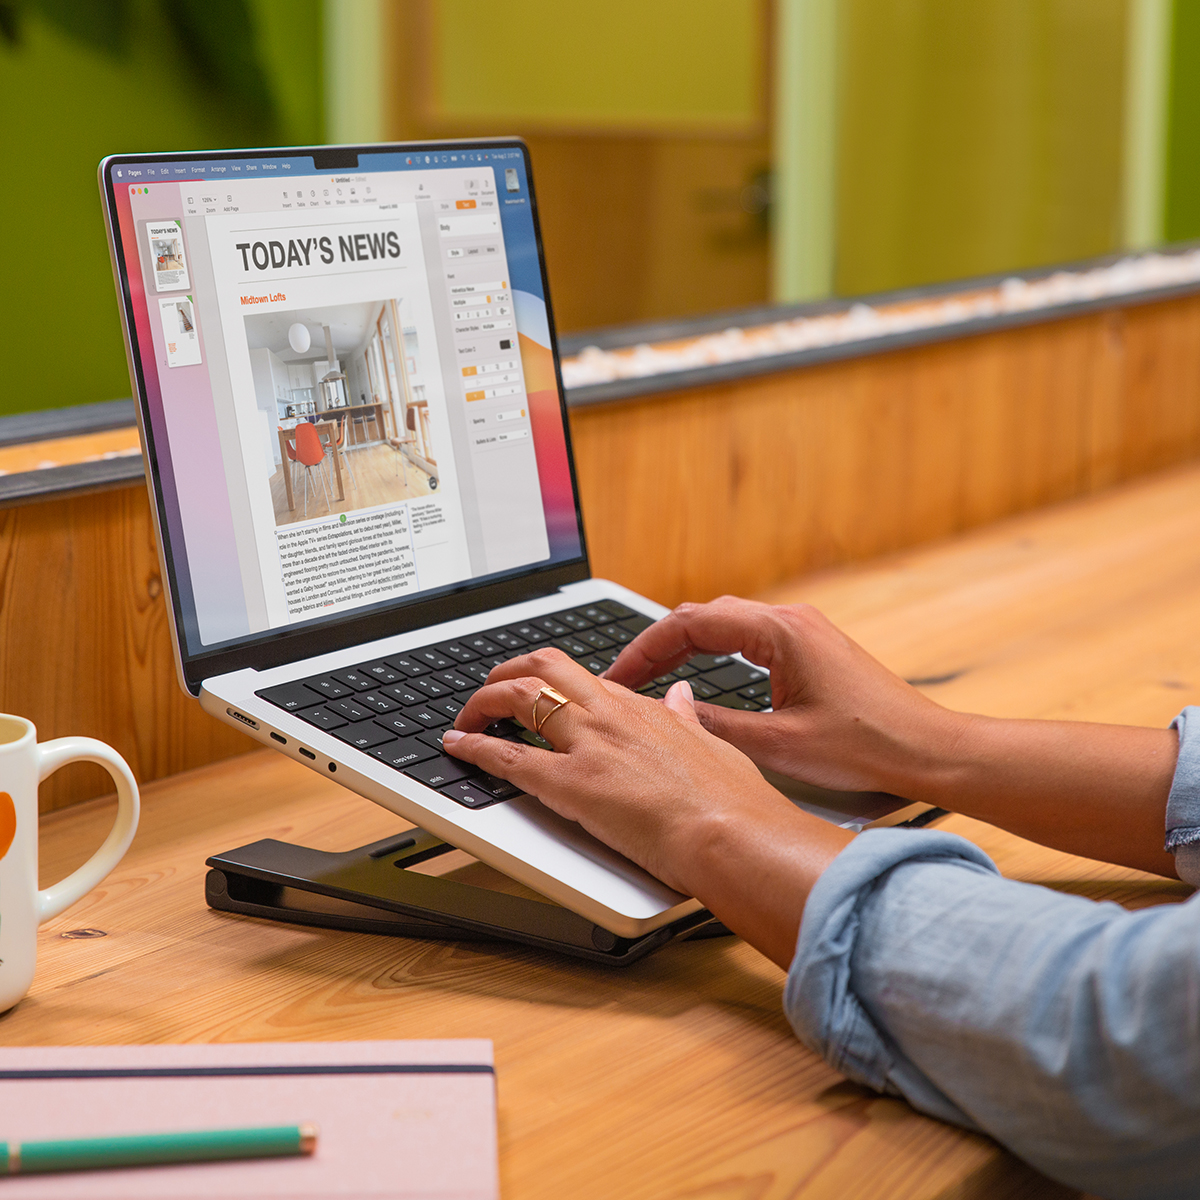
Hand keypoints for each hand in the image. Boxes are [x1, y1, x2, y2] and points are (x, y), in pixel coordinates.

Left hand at [443, 647, 851, 965]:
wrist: (733, 835)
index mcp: (642, 708)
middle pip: (544, 666)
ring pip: (519, 695)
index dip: (553, 682)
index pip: (584, 679)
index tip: (540, 693)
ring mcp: (588, 745)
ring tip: (468, 715)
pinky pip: (508, 757)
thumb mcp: (711, 745)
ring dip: (485, 701)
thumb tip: (681, 695)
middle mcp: (610, 714)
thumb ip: (687, 717)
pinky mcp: (570, 784)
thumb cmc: (731, 802)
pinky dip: (474, 748)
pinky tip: (458, 747)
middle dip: (508, 672)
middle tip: (490, 691)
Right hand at [603, 597, 964, 800]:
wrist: (928, 751)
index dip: (645, 648)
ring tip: (650, 676)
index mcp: (779, 632)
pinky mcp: (812, 649)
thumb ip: (715, 726)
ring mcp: (804, 631)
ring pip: (726, 623)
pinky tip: (699, 676)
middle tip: (624, 677)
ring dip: (685, 646)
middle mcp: (791, 620)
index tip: (617, 675)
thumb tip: (668, 713)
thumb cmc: (867, 746)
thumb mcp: (778, 744)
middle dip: (658, 644)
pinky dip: (714, 651)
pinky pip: (748, 636)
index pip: (690, 623)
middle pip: (704, 616)